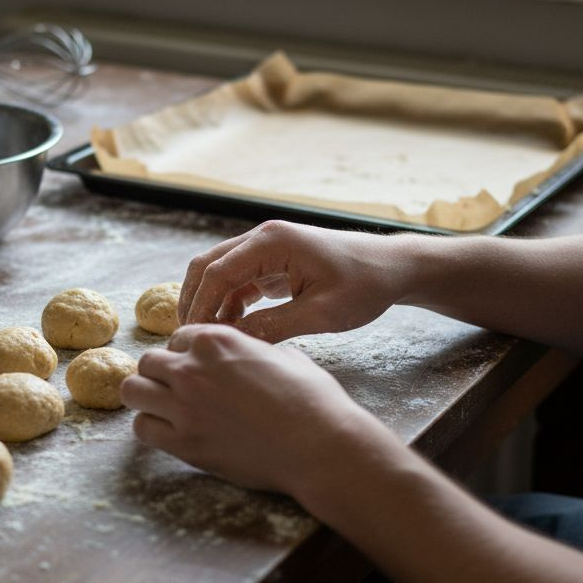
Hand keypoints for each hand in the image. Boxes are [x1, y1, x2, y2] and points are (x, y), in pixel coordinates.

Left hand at [120, 323, 395, 495]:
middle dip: (162, 373)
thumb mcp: (285, 355)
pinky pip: (141, 427)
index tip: (198, 369)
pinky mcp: (183, 443)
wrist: (319, 446)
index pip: (178, 338)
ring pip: (133, 390)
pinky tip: (171, 432)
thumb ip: (253, 349)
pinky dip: (151, 427)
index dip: (188, 353)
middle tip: (180, 390)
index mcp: (218, 340)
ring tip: (167, 409)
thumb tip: (247, 354)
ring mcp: (184, 406)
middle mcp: (193, 368)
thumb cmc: (312, 399)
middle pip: (149, 361)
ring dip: (147, 397)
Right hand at [179, 220, 410, 342]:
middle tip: (190, 339)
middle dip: (195, 301)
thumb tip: (234, 343)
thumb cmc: (365, 286)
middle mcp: (263, 238)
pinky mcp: (273, 263)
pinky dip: (229, 304)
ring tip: (209, 340)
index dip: (200, 306)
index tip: (194, 338)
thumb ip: (275, 327)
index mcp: (273, 242)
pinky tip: (233, 330)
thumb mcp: (322, 314)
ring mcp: (267, 249)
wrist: (392, 268)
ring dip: (210, 303)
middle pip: (208, 266)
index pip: (217, 272)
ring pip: (219, 273)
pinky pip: (238, 281)